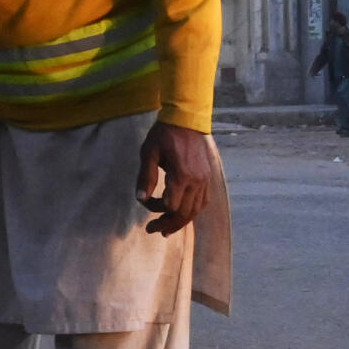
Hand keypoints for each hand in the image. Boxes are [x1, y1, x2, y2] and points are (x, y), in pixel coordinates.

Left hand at [137, 121, 211, 235]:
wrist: (187, 119)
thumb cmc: (164, 134)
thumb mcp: (149, 152)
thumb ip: (145, 177)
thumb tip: (140, 198)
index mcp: (182, 175)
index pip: (170, 205)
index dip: (155, 208)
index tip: (145, 202)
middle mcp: (196, 181)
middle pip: (184, 213)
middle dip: (167, 224)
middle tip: (152, 229)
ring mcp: (205, 180)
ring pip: (195, 210)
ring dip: (180, 221)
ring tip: (166, 228)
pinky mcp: (208, 178)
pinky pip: (203, 202)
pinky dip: (192, 211)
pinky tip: (182, 214)